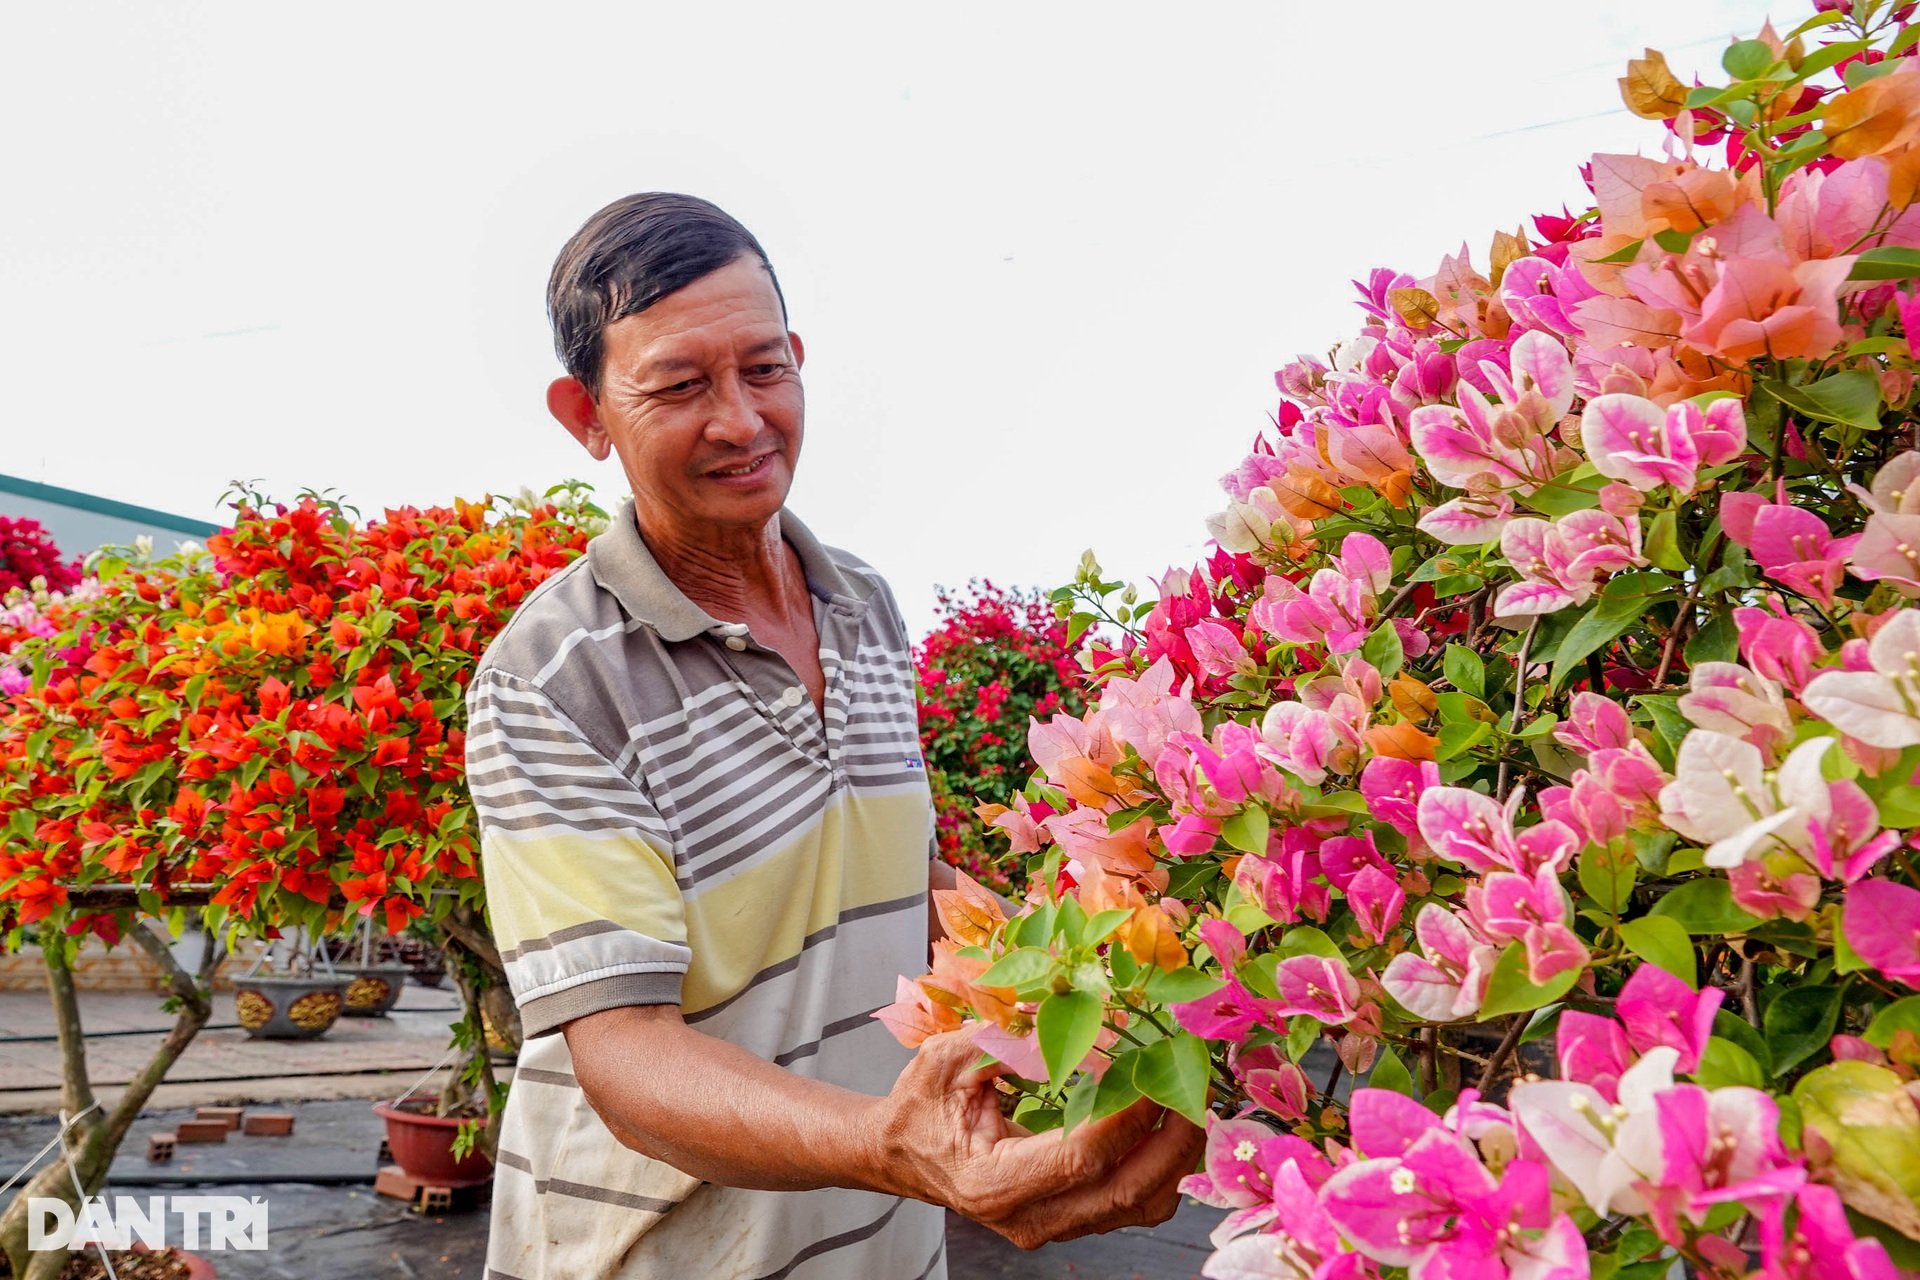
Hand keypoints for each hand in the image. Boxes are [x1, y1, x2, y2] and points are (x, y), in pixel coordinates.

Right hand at [869, 1029, 1204, 1248]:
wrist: (902, 1154)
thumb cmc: (921, 1105)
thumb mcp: (946, 1059)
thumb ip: (1004, 1040)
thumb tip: (1068, 1016)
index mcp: (993, 1185)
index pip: (1081, 1157)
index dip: (1127, 1115)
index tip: (1158, 1070)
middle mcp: (1028, 1219)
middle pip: (1124, 1192)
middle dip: (1171, 1139)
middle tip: (1198, 1085)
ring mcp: (1052, 1226)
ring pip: (1137, 1206)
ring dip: (1175, 1156)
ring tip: (1194, 1102)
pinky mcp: (1069, 1220)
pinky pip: (1131, 1205)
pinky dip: (1160, 1167)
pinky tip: (1169, 1124)